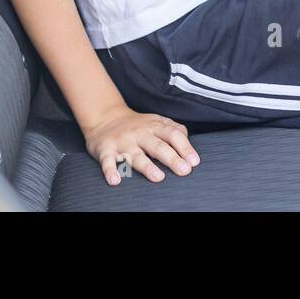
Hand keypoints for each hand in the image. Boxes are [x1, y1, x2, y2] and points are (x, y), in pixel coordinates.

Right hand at [84, 105, 199, 184]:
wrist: (105, 117)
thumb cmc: (137, 124)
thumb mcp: (157, 121)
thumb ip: (174, 130)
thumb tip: (189, 144)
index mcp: (154, 126)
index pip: (173, 134)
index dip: (185, 147)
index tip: (194, 161)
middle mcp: (139, 133)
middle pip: (157, 146)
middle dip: (171, 158)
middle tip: (184, 170)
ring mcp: (123, 142)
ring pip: (135, 155)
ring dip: (147, 166)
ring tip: (158, 177)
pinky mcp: (106, 150)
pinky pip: (107, 161)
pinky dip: (110, 170)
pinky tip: (115, 180)